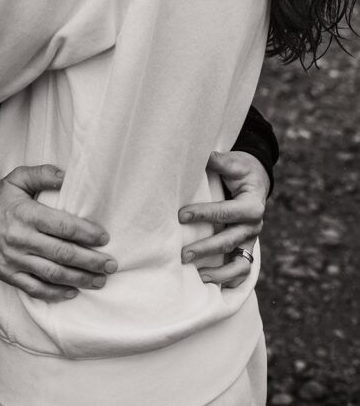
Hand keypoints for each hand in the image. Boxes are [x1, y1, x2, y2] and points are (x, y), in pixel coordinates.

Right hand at [0, 164, 117, 302]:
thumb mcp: (16, 179)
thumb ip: (42, 175)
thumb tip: (67, 176)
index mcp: (26, 214)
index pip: (62, 226)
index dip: (86, 233)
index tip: (104, 238)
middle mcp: (21, 239)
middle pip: (62, 253)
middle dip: (90, 261)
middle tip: (111, 265)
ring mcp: (14, 260)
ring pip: (52, 274)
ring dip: (79, 279)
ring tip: (99, 280)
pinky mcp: (8, 275)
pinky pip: (34, 289)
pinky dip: (55, 293)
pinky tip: (72, 291)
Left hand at [178, 150, 268, 287]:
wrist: (256, 180)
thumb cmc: (241, 170)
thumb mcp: (233, 162)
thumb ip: (218, 161)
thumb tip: (200, 153)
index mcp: (252, 204)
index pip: (226, 212)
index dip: (204, 214)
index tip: (181, 215)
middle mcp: (254, 226)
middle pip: (230, 241)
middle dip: (206, 249)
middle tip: (182, 254)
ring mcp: (251, 240)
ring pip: (239, 264)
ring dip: (219, 272)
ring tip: (198, 276)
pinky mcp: (246, 248)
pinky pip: (242, 270)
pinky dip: (229, 281)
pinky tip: (210, 284)